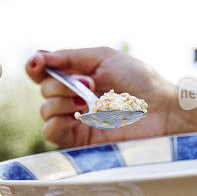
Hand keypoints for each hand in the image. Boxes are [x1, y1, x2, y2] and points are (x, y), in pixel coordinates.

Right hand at [25, 47, 179, 147]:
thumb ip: (69, 56)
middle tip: (90, 84)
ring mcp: (75, 119)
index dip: (35, 66)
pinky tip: (81, 116)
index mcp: (76, 76)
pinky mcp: (79, 140)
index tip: (39, 63)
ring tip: (90, 102)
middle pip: (43, 89)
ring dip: (64, 101)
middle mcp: (72, 97)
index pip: (42, 71)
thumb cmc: (139, 81)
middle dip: (62, 84)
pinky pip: (50, 131)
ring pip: (45, 109)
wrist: (161, 110)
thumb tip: (38, 56)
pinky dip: (59, 121)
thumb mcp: (104, 57)